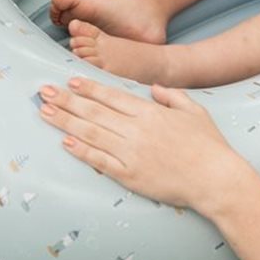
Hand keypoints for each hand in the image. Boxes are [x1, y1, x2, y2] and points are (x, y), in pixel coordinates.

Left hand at [38, 78, 240, 210]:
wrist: (215, 179)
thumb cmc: (209, 145)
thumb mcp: (194, 110)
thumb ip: (172, 95)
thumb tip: (154, 88)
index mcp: (150, 112)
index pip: (111, 95)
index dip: (88, 87)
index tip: (69, 80)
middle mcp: (136, 129)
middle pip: (94, 111)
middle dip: (66, 100)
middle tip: (44, 91)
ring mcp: (131, 153)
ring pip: (91, 133)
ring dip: (66, 122)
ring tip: (45, 113)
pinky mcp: (130, 176)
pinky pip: (100, 161)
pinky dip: (81, 151)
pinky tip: (66, 142)